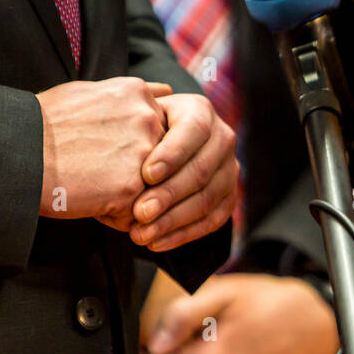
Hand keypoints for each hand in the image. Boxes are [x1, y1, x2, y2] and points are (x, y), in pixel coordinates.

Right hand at [36, 76, 167, 228]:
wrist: (17, 152)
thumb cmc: (45, 123)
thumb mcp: (91, 91)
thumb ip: (134, 96)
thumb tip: (167, 89)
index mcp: (138, 94)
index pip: (158, 129)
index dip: (131, 147)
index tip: (103, 149)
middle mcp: (147, 118)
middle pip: (159, 158)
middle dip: (134, 170)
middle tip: (94, 167)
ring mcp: (143, 152)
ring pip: (150, 187)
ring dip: (125, 193)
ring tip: (91, 183)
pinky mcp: (132, 187)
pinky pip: (135, 212)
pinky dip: (114, 214)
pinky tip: (88, 199)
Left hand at [128, 93, 237, 250]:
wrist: (158, 143)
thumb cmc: (140, 128)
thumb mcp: (137, 116)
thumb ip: (135, 123)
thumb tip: (123, 143)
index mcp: (200, 111)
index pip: (193, 130)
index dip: (172, 154)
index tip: (146, 175)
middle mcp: (222, 137)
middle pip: (201, 170)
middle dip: (169, 195)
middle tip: (140, 212)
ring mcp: (229, 169)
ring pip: (207, 199)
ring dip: (172, 221)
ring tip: (140, 234)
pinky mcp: (229, 196)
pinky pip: (212, 221)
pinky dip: (183, 235)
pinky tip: (155, 243)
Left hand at [140, 274, 338, 353]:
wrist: (321, 326)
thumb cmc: (278, 305)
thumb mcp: (230, 292)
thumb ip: (187, 313)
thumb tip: (156, 340)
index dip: (151, 351)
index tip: (156, 336)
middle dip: (174, 352)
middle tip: (188, 329)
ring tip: (215, 333)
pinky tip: (231, 343)